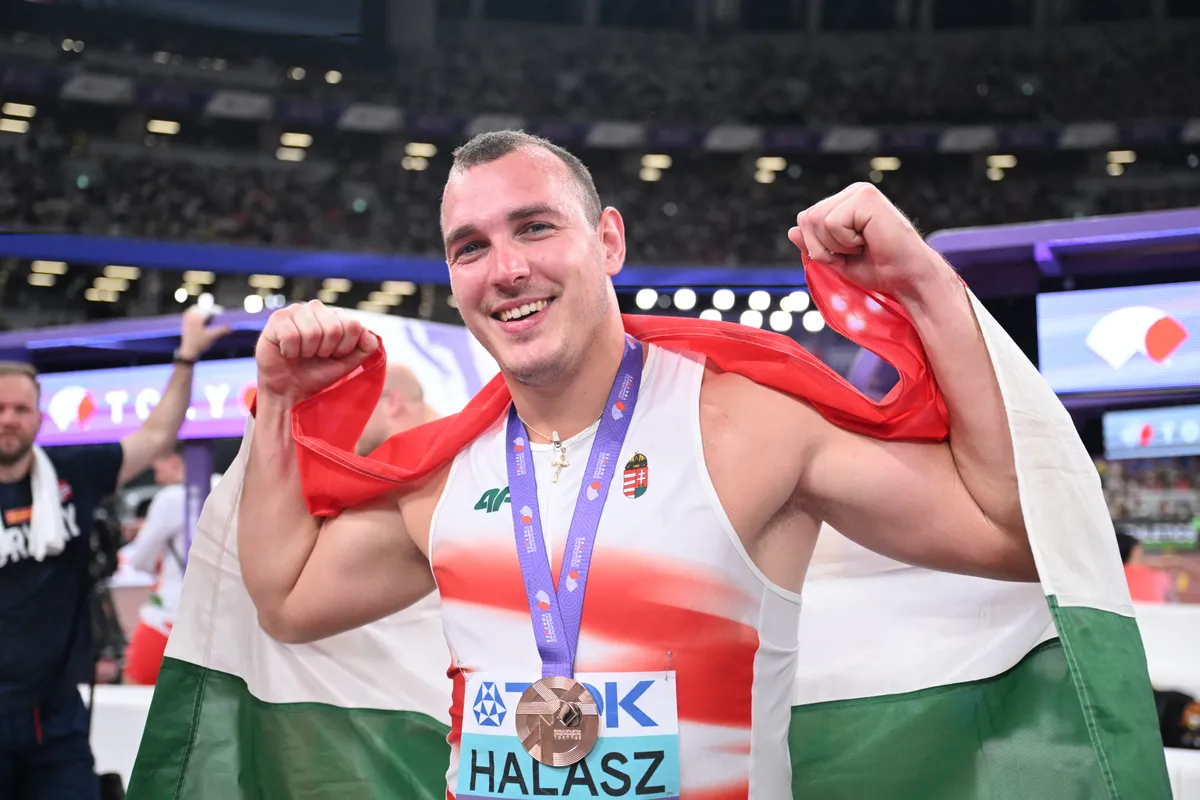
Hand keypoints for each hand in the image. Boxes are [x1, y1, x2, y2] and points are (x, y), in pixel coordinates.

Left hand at [178, 306, 232, 360]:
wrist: (188, 351)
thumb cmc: (200, 344)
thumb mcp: (212, 337)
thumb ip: (221, 331)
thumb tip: (231, 327)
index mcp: (196, 319)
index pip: (207, 310)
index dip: (215, 310)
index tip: (222, 312)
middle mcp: (190, 316)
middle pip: (201, 307)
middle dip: (210, 308)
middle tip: (217, 312)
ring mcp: (186, 318)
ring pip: (195, 308)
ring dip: (203, 309)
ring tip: (211, 313)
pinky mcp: (185, 321)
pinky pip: (191, 312)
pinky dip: (197, 312)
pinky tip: (203, 316)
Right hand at [256, 300, 378, 401]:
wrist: (291, 388)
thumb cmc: (319, 371)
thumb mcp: (349, 361)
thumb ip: (365, 347)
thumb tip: (368, 335)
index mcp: (336, 315)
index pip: (353, 326)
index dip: (345, 347)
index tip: (335, 355)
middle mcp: (316, 308)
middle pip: (334, 329)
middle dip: (326, 351)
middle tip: (316, 355)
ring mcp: (296, 311)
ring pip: (312, 333)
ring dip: (308, 352)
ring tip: (302, 354)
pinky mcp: (277, 319)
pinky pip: (291, 336)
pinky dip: (291, 352)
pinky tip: (287, 352)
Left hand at [789, 183, 948, 300]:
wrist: (907, 277)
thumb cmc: (879, 268)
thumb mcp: (837, 259)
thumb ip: (814, 245)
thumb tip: (791, 231)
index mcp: (844, 203)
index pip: (806, 221)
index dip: (819, 247)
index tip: (848, 254)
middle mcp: (851, 193)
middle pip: (807, 219)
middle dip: (824, 247)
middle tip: (856, 252)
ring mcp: (859, 192)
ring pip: (816, 220)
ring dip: (837, 245)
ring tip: (863, 245)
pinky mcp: (866, 197)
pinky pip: (832, 223)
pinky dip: (846, 241)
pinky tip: (869, 240)